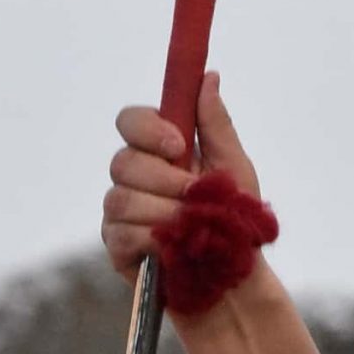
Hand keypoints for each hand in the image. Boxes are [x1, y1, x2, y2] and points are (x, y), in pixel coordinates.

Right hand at [102, 74, 259, 284]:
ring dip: (162, 212)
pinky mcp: (117, 246)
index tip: (178, 145)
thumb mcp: (233, 168)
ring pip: (120, 199)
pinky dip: (150, 238)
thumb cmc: (236, 221)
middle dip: (163, 180)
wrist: (235, 277)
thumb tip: (209, 76)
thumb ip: (216, 124)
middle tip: (194, 195)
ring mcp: (121, 211)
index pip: (131, 121)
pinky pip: (120, 233)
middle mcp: (133, 176)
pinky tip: (172, 247)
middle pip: (123, 161)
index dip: (148, 129)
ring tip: (191, 225)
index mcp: (158, 151)